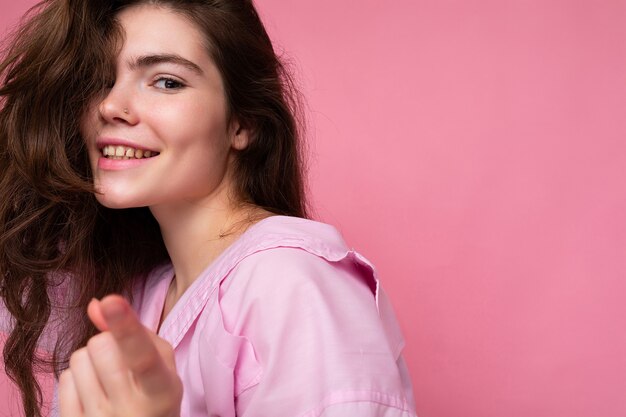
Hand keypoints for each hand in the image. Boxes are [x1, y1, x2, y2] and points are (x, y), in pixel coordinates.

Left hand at [59, 295, 182, 416]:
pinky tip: (95, 392)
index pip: (141, 355)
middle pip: (101, 344)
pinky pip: (64, 380)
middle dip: (110, 341)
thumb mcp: (161, 363)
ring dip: (93, 360)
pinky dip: (79, 378)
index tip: (111, 300)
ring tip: (109, 379)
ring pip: (79, 358)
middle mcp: (130, 410)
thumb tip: (95, 304)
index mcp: (161, 392)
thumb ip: (135, 330)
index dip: (126, 327)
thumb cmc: (156, 395)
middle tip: (123, 360)